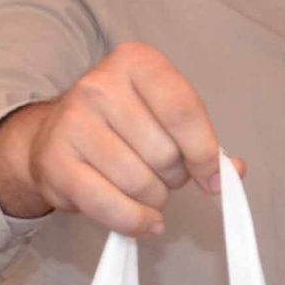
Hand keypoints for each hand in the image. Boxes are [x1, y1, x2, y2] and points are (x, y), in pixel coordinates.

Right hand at [0, 43, 224, 234]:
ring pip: (140, 183)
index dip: (203, 152)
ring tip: (143, 188)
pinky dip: (135, 222)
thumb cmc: (120, 125)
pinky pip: (110, 206)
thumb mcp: (163, 115)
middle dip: (174, 176)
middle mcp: (99, 85)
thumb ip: (201, 139)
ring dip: (153, 199)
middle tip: (160, 172)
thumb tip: (233, 171)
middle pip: (164, 153)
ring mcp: (73, 122)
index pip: (183, 111)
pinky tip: (144, 220)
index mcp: (136, 62)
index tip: (210, 177)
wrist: (52, 136)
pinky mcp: (56, 162)